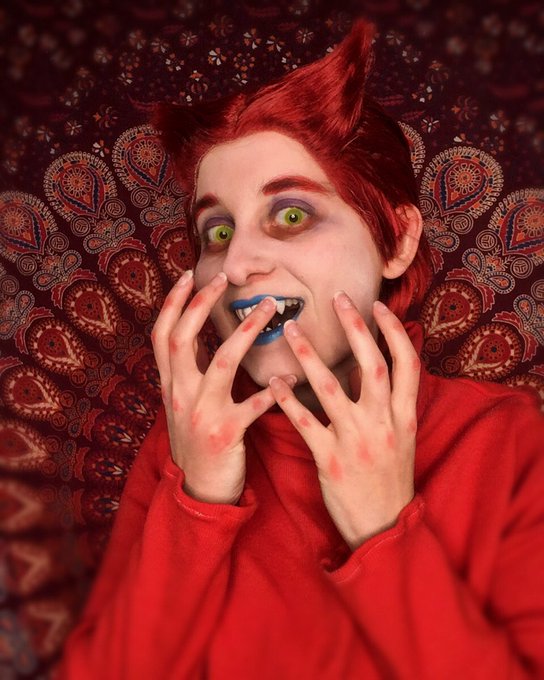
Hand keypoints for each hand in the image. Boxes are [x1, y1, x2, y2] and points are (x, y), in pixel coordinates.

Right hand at [152, 270, 287, 504]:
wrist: (198, 492)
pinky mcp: (225, 433)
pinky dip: (272, 390)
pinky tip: (290, 374)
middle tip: (223, 278)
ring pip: (221, 363)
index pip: (162, 334)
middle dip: (200, 304)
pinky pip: (253, 406)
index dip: (172, 303)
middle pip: (181, 339)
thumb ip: (188, 372)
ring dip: (245, 332)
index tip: (188, 275)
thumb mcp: (181, 405)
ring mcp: (201, 413)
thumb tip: (200, 337)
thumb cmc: (196, 443)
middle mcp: (179, 395)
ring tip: (269, 309)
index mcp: (170, 385)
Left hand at [268, 293, 419, 548]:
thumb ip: (390, 403)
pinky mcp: (330, 459)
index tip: (378, 307)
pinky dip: (288, 399)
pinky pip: (305, 422)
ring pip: (331, 388)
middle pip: (372, 365)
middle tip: (338, 298)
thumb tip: (368, 365)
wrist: (385, 528)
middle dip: (356, 328)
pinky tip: (275, 380)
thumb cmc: (391, 480)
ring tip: (290, 329)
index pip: (407, 364)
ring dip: (309, 356)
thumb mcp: (402, 439)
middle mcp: (384, 423)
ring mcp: (357, 441)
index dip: (394, 332)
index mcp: (405, 417)